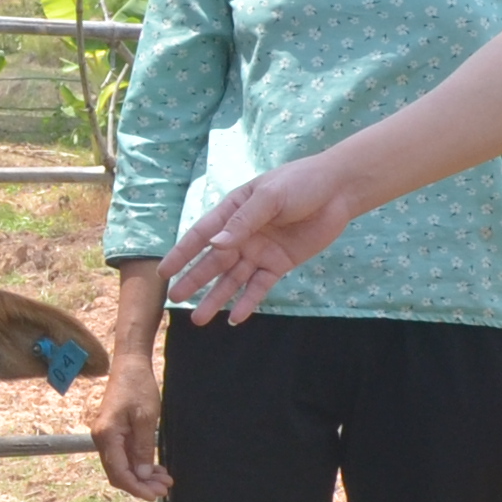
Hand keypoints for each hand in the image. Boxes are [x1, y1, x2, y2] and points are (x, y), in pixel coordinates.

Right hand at [90, 349, 167, 500]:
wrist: (130, 365)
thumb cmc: (138, 387)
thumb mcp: (146, 418)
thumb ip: (142, 448)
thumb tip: (140, 476)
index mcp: (106, 436)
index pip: (118, 473)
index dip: (136, 488)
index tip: (154, 495)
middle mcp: (102, 439)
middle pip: (118, 473)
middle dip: (141, 485)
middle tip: (164, 489)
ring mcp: (106, 436)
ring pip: (122, 466)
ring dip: (142, 476)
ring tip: (164, 480)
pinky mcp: (113, 433)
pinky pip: (124, 456)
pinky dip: (139, 465)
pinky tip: (155, 469)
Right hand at [162, 158, 354, 321]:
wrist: (338, 190)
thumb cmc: (300, 183)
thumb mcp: (269, 197)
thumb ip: (243, 222)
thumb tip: (215, 245)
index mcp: (233, 211)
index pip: (201, 235)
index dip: (182, 253)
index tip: (163, 272)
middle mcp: (242, 234)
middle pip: (213, 261)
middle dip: (194, 280)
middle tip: (175, 299)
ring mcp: (260, 250)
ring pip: (233, 279)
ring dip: (216, 298)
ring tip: (199, 318)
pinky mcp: (279, 264)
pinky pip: (259, 286)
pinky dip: (247, 301)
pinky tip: (235, 317)